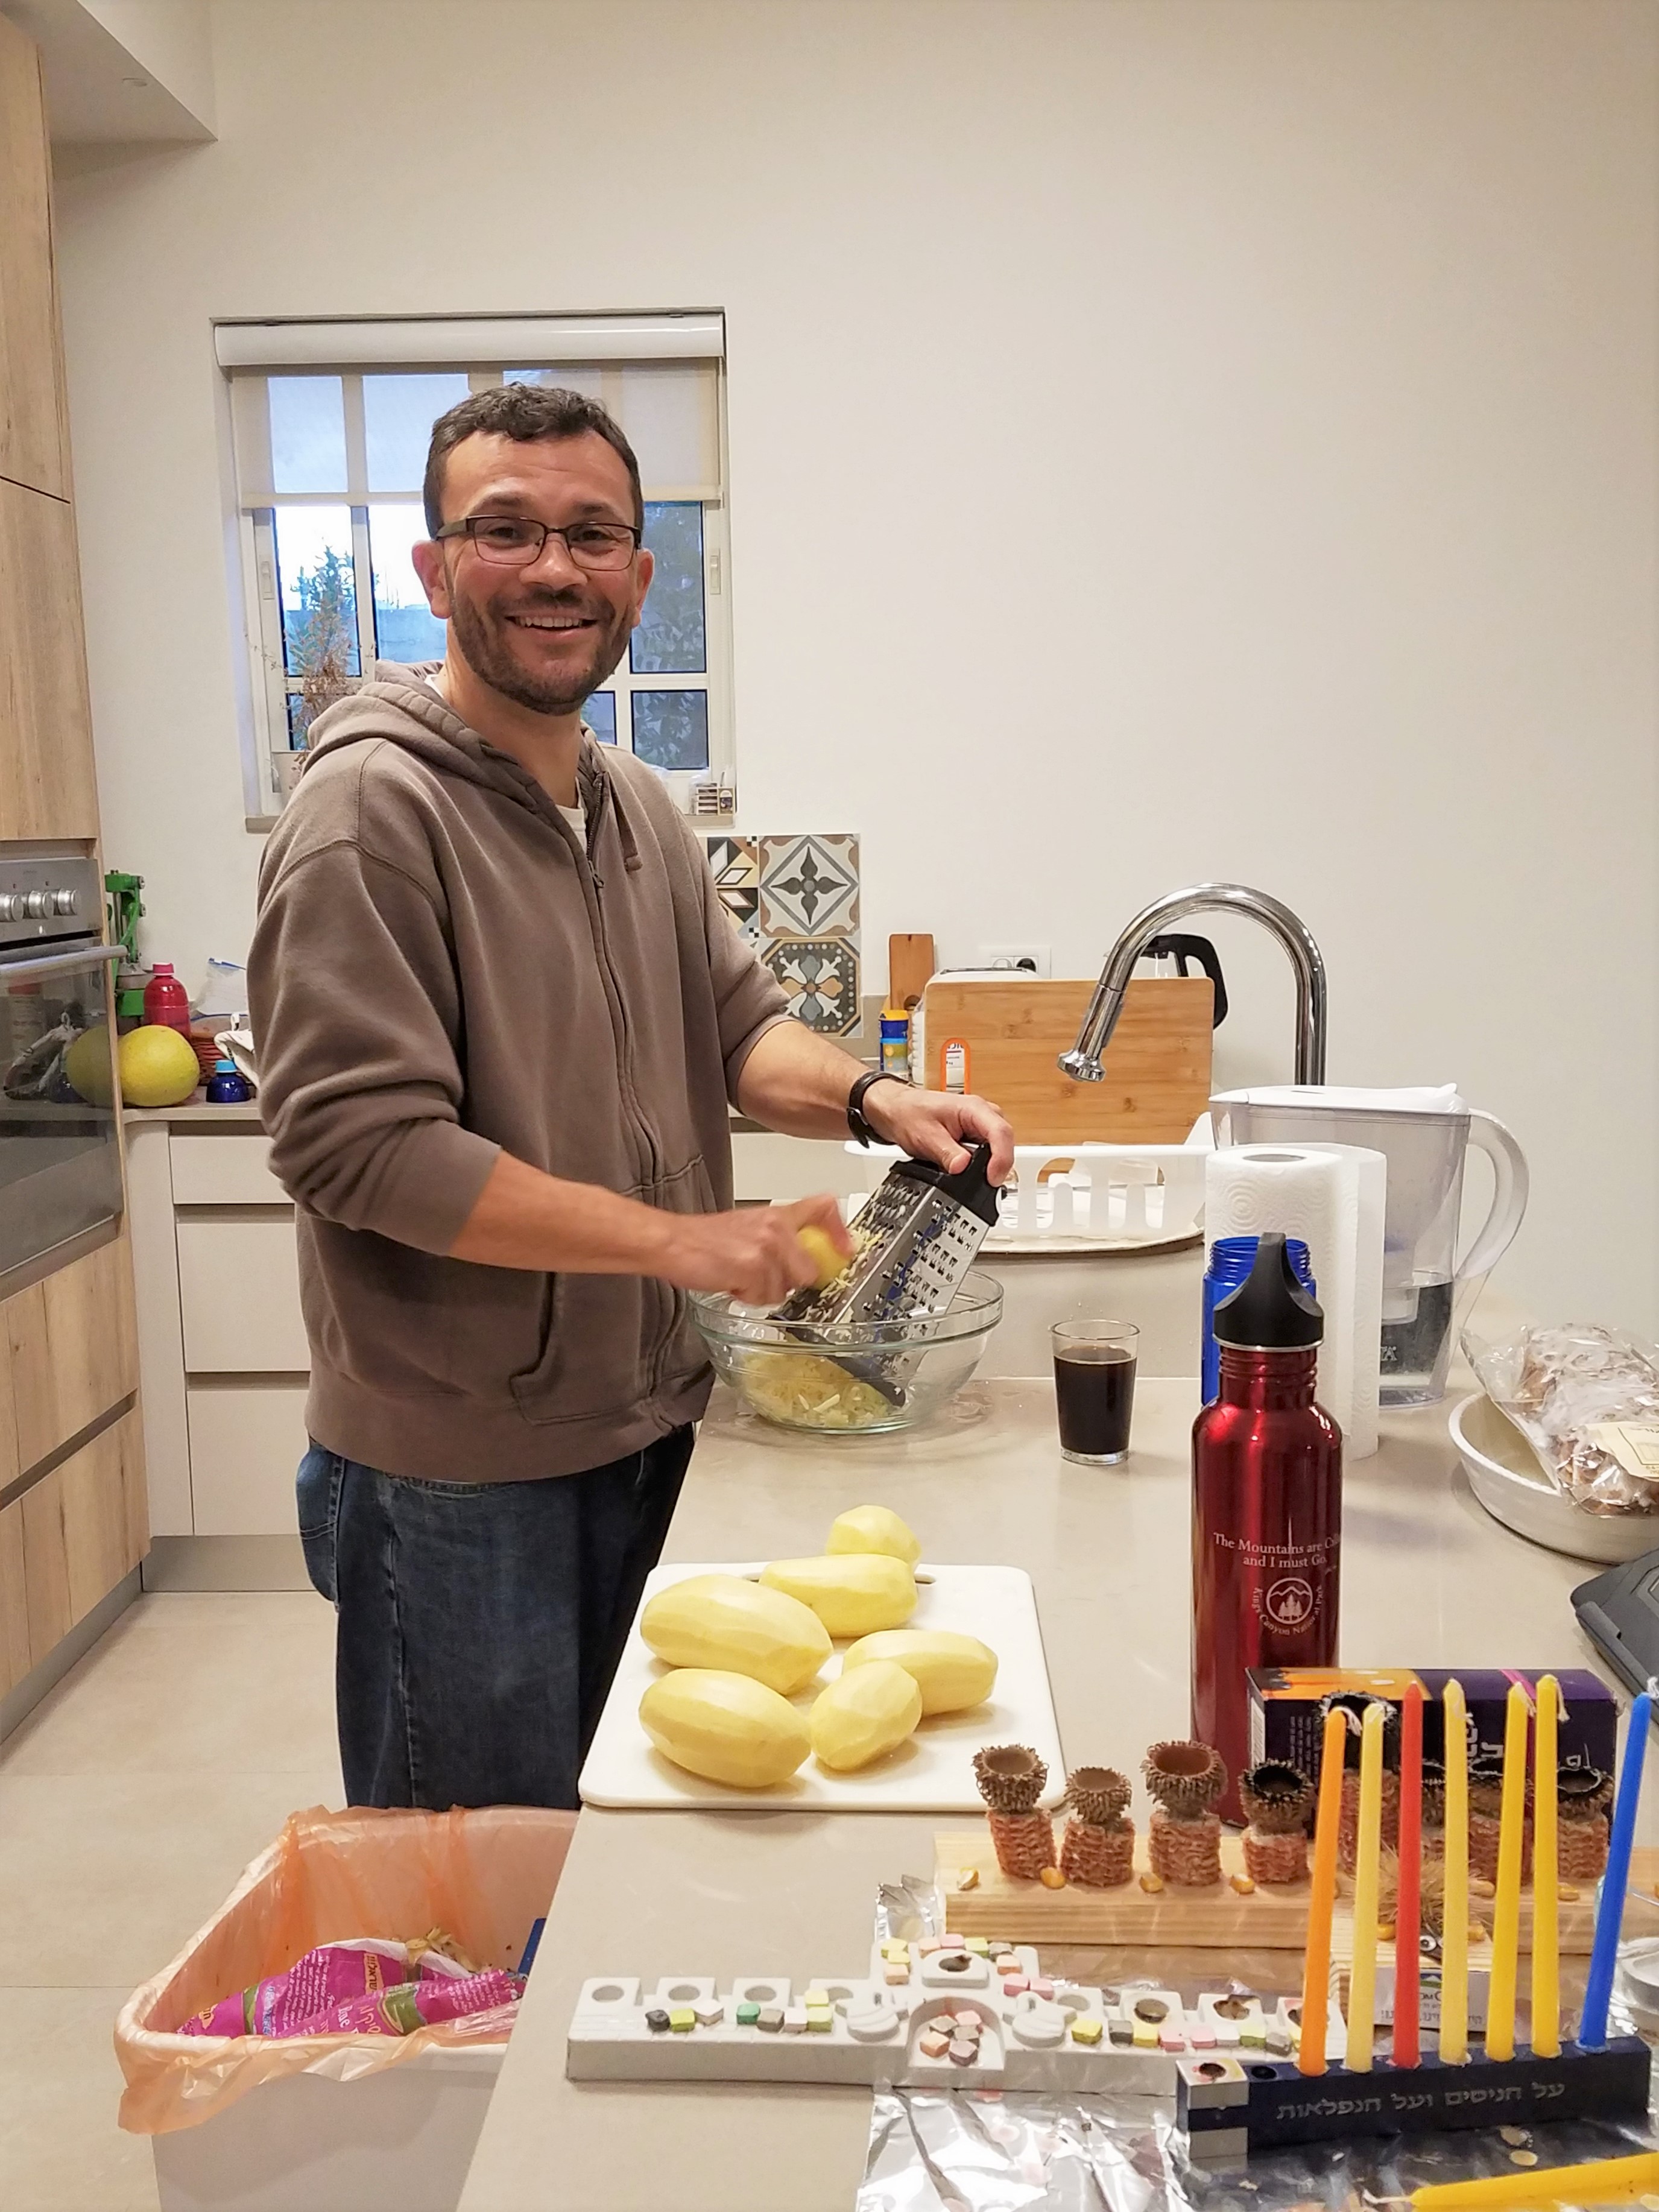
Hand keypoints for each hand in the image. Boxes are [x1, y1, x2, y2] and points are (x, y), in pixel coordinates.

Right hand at [659, 1194, 853, 1305]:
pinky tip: (730, 1281)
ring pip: (786, 1287)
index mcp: (777, 1214)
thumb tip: (803, 1264)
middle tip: (759, 1275)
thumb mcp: (747, 1228)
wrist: (672, 1242)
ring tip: (739, 1276)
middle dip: (786, 1281)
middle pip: (809, 1269)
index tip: (845, 1250)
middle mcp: (776, 1226)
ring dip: (763, 1291)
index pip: (823, 1208)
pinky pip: (765, 1297)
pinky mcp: (753, 1266)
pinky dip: (747, 1297)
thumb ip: (778, 1240)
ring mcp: (766, 1246)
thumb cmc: (703, 1240)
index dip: (839, 1231)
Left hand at [861, 1081, 1014, 1185]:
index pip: (1000, 1133)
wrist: (896, 1110)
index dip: (1001, 1159)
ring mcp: (979, 1126)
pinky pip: (985, 1153)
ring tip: (970, 1177)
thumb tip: (963, 1168)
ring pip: (997, 1149)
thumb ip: (947, 1153)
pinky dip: (978, 1166)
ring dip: (987, 1166)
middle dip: (997, 1166)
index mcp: (974, 1108)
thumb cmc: (908, 1113)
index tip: (992, 1178)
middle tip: (984, 1184)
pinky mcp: (974, 1137)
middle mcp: (982, 1115)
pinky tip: (965, 1171)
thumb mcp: (925, 1136)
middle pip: (1004, 1143)